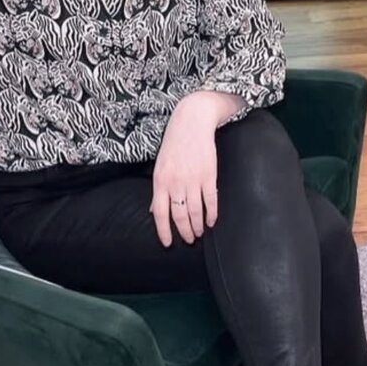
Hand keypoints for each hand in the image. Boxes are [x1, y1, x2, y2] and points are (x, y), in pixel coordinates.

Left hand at [150, 94, 220, 246]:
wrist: (191, 122)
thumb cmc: (174, 145)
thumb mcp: (160, 166)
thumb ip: (158, 191)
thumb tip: (154, 211)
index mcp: (160, 181)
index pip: (160, 214)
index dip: (164, 232)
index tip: (168, 243)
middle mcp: (175, 183)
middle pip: (179, 216)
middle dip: (185, 232)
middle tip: (189, 240)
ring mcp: (192, 179)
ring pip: (195, 211)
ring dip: (198, 225)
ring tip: (200, 232)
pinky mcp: (208, 175)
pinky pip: (211, 200)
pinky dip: (212, 214)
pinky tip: (212, 221)